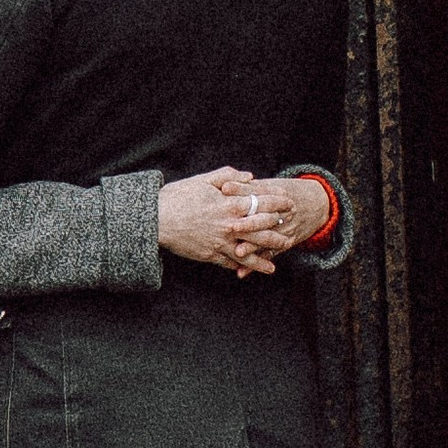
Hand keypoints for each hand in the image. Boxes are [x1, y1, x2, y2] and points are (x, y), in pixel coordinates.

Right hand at [157, 169, 330, 276]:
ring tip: (275, 263)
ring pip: (250, 252)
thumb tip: (250, 176)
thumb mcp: (204, 180)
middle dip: (279, 231)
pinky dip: (242, 267)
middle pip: (262, 230)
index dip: (278, 202)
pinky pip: (231, 263)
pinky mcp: (211, 255)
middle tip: (290, 232)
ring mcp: (221, 243)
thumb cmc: (178, 197)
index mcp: (230, 204)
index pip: (262, 203)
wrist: (156, 219)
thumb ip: (229, 176)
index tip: (289, 202)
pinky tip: (250, 270)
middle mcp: (230, 226)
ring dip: (265, 256)